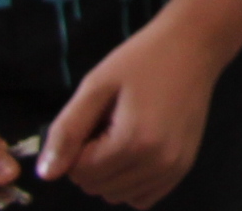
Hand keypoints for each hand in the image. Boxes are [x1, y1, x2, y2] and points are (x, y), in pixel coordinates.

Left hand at [39, 20, 218, 206]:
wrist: (194, 46)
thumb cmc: (142, 60)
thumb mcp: (96, 87)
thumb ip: (67, 132)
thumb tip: (46, 173)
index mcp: (133, 142)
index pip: (78, 172)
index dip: (77, 145)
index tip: (94, 118)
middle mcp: (157, 163)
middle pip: (96, 187)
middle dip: (91, 160)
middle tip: (109, 123)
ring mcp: (174, 168)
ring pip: (117, 195)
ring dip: (110, 173)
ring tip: (125, 134)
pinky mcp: (183, 168)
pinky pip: (143, 197)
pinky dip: (131, 183)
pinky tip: (136, 153)